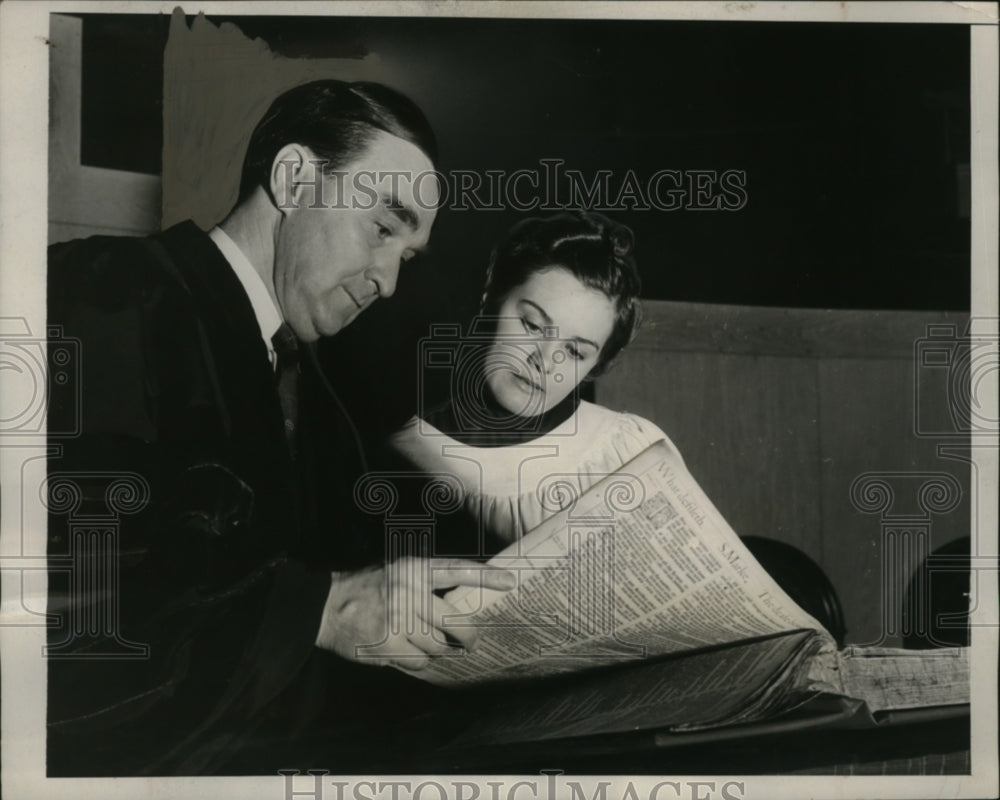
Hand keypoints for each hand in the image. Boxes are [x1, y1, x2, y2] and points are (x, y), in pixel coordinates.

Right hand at [314, 557, 515, 670]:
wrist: (326, 606)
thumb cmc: (367, 586)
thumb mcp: (397, 570)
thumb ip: (426, 582)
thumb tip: (461, 603)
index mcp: (414, 569)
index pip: (457, 570)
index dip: (486, 576)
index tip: (510, 581)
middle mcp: (409, 593)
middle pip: (454, 623)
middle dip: (468, 636)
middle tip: (471, 641)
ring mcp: (398, 621)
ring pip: (437, 645)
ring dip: (437, 649)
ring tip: (424, 642)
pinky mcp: (387, 645)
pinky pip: (418, 660)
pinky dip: (418, 660)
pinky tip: (406, 651)